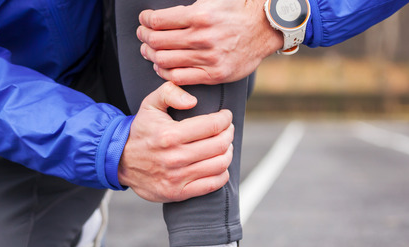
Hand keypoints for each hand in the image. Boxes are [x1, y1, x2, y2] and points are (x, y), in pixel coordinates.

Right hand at [118, 81, 233, 202]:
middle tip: (227, 129)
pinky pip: (212, 184)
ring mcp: (177, 177)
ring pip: (219, 164)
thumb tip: (193, 101)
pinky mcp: (178, 193)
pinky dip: (222, 173)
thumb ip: (170, 92)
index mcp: (169, 135)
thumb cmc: (141, 131)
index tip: (226, 116)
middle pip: (219, 144)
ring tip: (225, 146)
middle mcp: (174, 157)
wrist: (120, 161)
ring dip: (228, 152)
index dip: (225, 119)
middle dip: (228, 133)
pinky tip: (219, 165)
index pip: (212, 125)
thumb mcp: (149, 104)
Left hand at [136, 0, 282, 85]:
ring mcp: (207, 58)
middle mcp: (201, 37)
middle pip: (157, 42)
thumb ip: (189, 6)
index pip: (158, 21)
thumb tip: (165, 12)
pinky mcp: (213, 74)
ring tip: (149, 51)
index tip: (144, 20)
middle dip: (144, 38)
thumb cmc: (238, 11)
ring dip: (151, 56)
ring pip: (164, 61)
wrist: (264, 29)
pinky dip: (165, 73)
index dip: (145, 20)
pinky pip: (179, 78)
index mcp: (199, 15)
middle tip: (143, 36)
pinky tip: (162, 67)